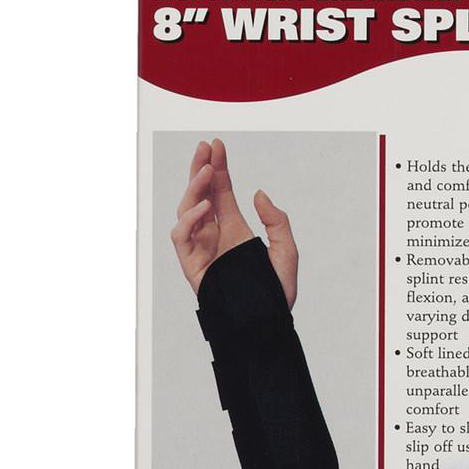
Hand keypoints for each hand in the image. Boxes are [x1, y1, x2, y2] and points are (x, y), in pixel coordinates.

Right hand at [170, 138, 298, 306]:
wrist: (264, 324)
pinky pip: (182, 236)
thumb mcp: (286, 251)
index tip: (216, 145)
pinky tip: (205, 207)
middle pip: (200, 195)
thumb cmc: (275, 294)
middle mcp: (214, 235)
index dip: (218, 168)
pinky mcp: (191, 265)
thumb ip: (277, 222)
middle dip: (200, 169)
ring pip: (187, 210)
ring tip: (208, 171)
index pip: (221, 192)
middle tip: (205, 147)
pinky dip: (189, 219)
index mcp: (234, 230)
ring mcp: (201, 248)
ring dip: (195, 188)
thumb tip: (259, 194)